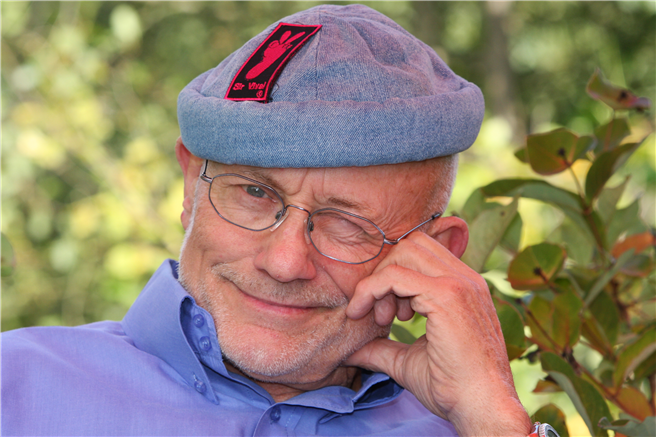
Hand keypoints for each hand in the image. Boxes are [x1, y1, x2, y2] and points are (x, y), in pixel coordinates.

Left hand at [344, 225, 531, 436]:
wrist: (482, 408)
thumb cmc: (453, 388)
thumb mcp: (409, 360)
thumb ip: (382, 348)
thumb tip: (351, 349)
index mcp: (464, 286)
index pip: (421, 252)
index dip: (394, 273)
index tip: (382, 310)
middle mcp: (465, 278)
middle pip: (411, 244)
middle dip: (386, 271)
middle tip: (380, 312)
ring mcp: (459, 284)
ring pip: (404, 252)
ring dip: (381, 281)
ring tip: (381, 319)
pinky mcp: (447, 296)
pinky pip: (396, 276)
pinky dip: (374, 290)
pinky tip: (373, 318)